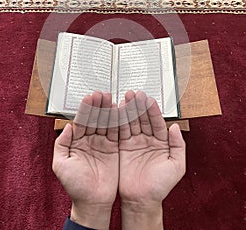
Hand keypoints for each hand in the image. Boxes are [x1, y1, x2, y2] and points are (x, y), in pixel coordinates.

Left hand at [52, 91, 118, 229]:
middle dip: (98, 105)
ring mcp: (102, 143)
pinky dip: (119, 122)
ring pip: (106, 123)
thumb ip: (61, 145)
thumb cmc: (75, 186)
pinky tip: (120, 111)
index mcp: (76, 141)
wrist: (92, 202)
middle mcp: (89, 139)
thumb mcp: (61, 165)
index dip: (85, 109)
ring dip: (109, 110)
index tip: (90, 97)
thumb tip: (67, 126)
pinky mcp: (114, 148)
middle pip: (95, 118)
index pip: (81, 121)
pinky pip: (117, 132)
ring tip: (112, 98)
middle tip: (102, 94)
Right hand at [119, 90, 185, 228]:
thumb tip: (175, 127)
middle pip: (143, 118)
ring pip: (131, 122)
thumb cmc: (160, 186)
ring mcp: (134, 142)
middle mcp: (147, 139)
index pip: (157, 122)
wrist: (141, 200)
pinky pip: (120, 131)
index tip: (148, 99)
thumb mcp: (176, 167)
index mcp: (161, 142)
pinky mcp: (122, 147)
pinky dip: (118, 121)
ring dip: (128, 110)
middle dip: (139, 106)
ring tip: (125, 97)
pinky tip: (116, 110)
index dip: (153, 110)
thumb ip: (178, 146)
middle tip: (134, 93)